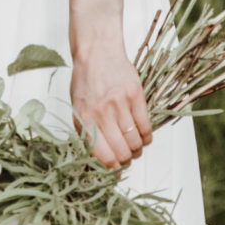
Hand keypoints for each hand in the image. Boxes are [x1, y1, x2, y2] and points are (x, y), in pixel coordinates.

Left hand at [70, 29, 153, 170]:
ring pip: (136, 143)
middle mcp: (102, 114)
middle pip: (122, 153)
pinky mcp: (136, 96)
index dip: (112, 170)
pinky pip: (146, 128)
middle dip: (125, 161)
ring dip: (137, 150)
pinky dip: (146, 137)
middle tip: (126, 158)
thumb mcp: (78, 109)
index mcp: (85, 120)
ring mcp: (120, 105)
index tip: (115, 172)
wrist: (97, 51)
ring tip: (134, 146)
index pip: (102, 157)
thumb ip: (87, 134)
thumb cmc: (86, 82)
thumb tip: (98, 161)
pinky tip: (142, 136)